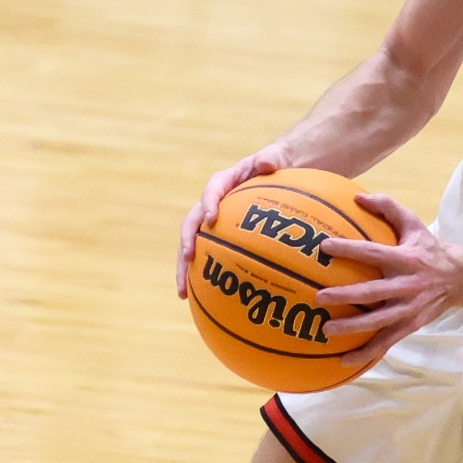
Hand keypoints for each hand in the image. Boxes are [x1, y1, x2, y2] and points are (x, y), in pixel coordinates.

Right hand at [175, 146, 291, 298]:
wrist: (279, 174)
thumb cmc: (277, 165)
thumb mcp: (276, 158)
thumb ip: (271, 160)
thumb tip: (267, 162)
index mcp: (225, 181)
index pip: (212, 189)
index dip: (209, 203)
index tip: (211, 219)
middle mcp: (213, 203)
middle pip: (193, 223)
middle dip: (187, 242)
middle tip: (188, 259)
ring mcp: (214, 223)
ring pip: (195, 246)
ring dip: (185, 269)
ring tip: (183, 293)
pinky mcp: (221, 240)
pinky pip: (210, 259)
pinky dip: (205, 279)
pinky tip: (206, 303)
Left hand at [316, 193, 462, 366]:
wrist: (460, 278)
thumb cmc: (429, 249)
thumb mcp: (413, 224)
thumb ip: (387, 207)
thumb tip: (357, 197)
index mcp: (405, 259)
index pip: (373, 253)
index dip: (349, 250)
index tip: (324, 247)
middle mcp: (406, 285)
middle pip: (372, 293)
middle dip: (345, 295)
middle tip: (319, 297)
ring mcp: (409, 308)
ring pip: (378, 322)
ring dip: (352, 328)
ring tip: (326, 330)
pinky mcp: (410, 325)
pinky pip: (386, 341)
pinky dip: (367, 352)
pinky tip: (344, 360)